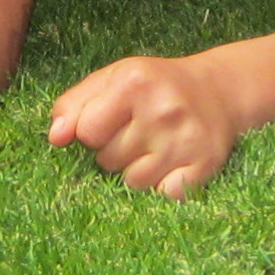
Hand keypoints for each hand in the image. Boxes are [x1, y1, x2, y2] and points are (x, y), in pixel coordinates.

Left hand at [49, 52, 244, 199]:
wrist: (220, 91)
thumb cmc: (155, 86)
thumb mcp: (113, 79)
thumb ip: (74, 104)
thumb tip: (55, 138)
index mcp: (134, 82)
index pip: (86, 131)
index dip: (92, 131)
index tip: (110, 121)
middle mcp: (162, 110)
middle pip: (108, 160)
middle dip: (115, 150)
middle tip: (138, 132)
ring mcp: (185, 140)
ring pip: (133, 183)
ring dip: (137, 171)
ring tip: (155, 147)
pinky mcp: (204, 166)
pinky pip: (162, 195)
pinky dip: (163, 186)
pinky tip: (173, 164)